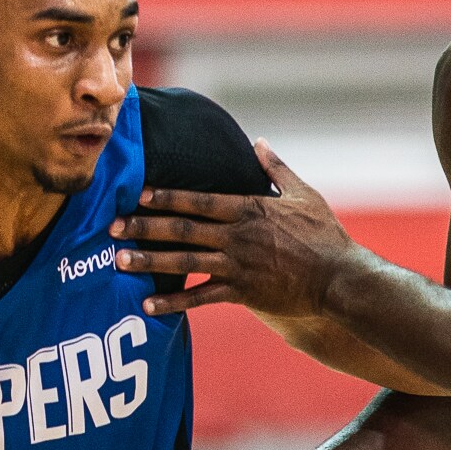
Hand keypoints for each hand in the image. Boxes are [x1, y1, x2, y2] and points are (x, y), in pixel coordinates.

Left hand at [110, 143, 354, 319]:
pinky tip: (148, 307)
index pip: (199, 199)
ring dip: (150, 262)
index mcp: (250, 208)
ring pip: (185, 262)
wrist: (339, 279)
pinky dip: (174, 303)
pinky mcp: (242, 293)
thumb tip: (259, 142)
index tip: (138, 193)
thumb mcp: (304, 194)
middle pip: (182, 228)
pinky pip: (201, 298)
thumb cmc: (324, 236)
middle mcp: (238, 235)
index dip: (167, 196)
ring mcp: (238, 264)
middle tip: (112, 228)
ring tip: (119, 262)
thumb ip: (276, 169)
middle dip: (144, 227)